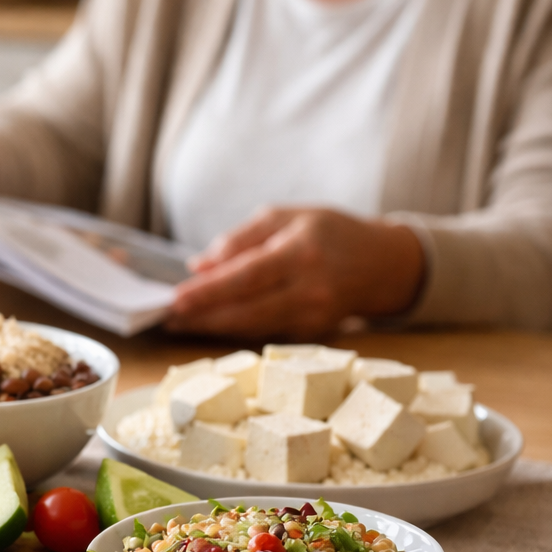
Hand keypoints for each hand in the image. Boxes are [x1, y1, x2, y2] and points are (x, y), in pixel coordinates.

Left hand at [165, 207, 424, 338]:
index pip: (246, 276)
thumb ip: (241, 239)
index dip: (209, 292)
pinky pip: (264, 332)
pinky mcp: (311, 334)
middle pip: (246, 311)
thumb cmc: (330, 233)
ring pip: (252, 328)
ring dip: (212, 326)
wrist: (384, 265)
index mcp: (301, 252)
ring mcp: (313, 317)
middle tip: (166, 316)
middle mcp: (309, 289)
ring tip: (179, 321)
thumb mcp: (286, 217)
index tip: (175, 298)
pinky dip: (234, 329)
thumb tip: (199, 266)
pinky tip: (210, 323)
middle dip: (202, 316)